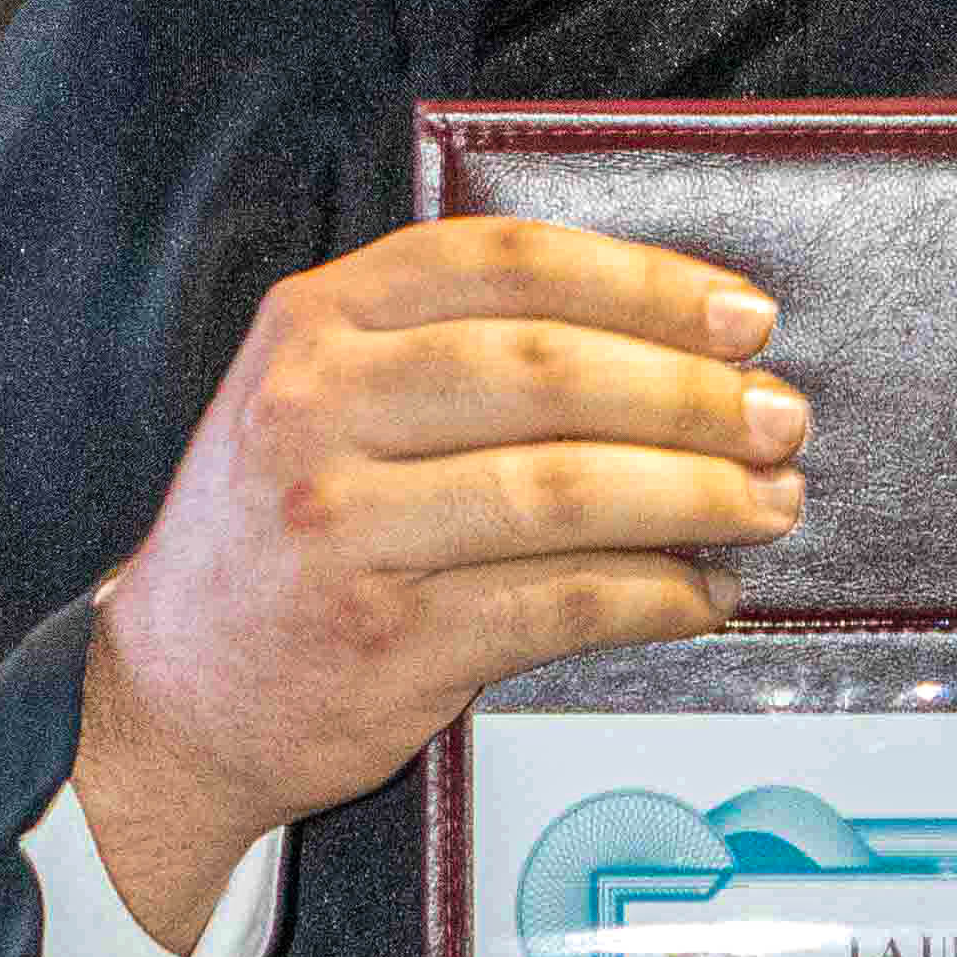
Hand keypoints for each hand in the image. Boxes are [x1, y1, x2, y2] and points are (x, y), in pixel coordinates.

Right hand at [77, 219, 806, 945]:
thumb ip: (454, 341)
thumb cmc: (287, 526)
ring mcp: (344, 532)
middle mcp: (317, 413)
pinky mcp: (388, 642)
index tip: (742, 316)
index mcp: (315, 323)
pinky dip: (657, 597)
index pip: (506, 265)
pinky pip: (560, 605)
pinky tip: (703, 593)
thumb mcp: (324, 391)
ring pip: (565, 491)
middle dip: (694, 396)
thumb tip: (675, 340)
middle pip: (549, 376)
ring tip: (769, 501)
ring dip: (697, 496)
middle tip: (782, 417)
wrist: (175, 691)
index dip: (646, 283)